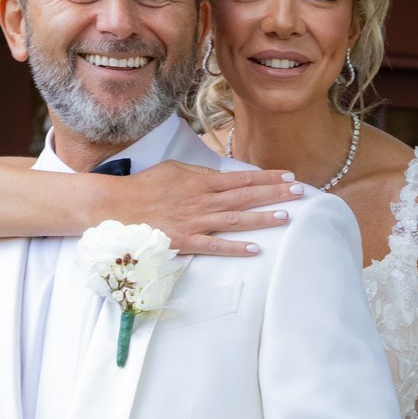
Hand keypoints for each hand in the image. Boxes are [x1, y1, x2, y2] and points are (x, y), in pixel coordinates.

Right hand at [125, 160, 304, 255]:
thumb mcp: (174, 170)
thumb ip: (201, 173)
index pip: (241, 178)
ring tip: (287, 217)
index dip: (267, 178)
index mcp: (200, 181)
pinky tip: (255, 248)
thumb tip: (223, 175)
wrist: (116, 206)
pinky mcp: (185, 241)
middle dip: (275, 193)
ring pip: (236, 219)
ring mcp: (195, 221)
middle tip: (301, 192)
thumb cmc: (145, 187)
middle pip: (245, 196)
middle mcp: (202, 200)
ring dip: (263, 218)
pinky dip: (236, 248)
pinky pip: (215, 246)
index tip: (289, 176)